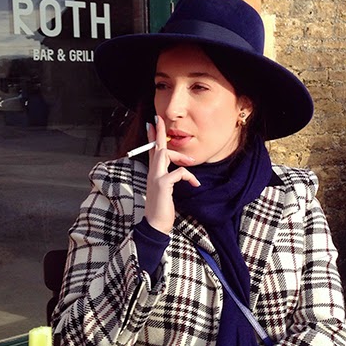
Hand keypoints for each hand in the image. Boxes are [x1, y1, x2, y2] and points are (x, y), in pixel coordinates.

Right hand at [144, 116, 199, 233]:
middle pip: (156, 148)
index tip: (152, 124)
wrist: (155, 225)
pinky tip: (195, 184)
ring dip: (181, 156)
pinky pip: (179, 172)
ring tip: (192, 162)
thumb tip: (179, 172)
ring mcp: (156, 178)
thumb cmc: (162, 209)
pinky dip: (189, 176)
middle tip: (159, 119)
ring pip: (165, 155)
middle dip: (158, 133)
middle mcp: (152, 174)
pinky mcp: (162, 184)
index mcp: (153, 174)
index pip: (151, 152)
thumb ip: (169, 179)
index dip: (151, 137)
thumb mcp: (165, 191)